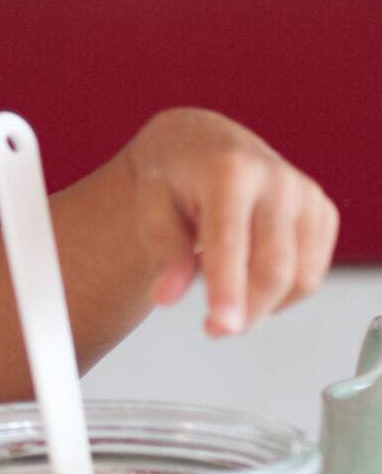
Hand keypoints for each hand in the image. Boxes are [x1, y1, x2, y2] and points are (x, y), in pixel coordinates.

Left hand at [125, 109, 337, 335]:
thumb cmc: (174, 176)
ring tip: (228, 309)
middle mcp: (276, 179)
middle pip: (273, 266)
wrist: (204, 143)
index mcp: (228, 171)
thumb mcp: (151, 206)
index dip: (227, 288)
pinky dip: (285, 294)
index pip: (230, 240)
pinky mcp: (323, 212)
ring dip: (266, 307)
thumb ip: (163, 252)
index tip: (221, 325)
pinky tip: (252, 288)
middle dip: (246, 310)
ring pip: (301, 276)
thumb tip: (166, 298)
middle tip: (215, 330)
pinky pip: (312, 272)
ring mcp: (306, 195)